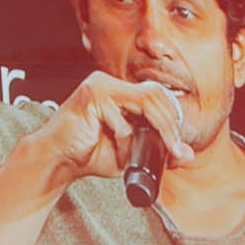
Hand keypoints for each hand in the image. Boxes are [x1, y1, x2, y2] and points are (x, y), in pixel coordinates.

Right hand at [22, 71, 192, 186]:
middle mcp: (110, 83)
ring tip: (162, 150)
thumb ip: (157, 150)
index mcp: (119, 91)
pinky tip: (119, 152)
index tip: (178, 145)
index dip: (173, 118)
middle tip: (175, 150)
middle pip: (155, 95)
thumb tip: (187, 154)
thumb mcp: (129, 153)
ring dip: (158, 129)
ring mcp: (99, 86)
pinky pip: (121, 119)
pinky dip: (125, 139)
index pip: (156, 95)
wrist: (58, 161)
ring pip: (145, 101)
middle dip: (171, 125)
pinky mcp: (91, 97)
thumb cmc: (88, 154)